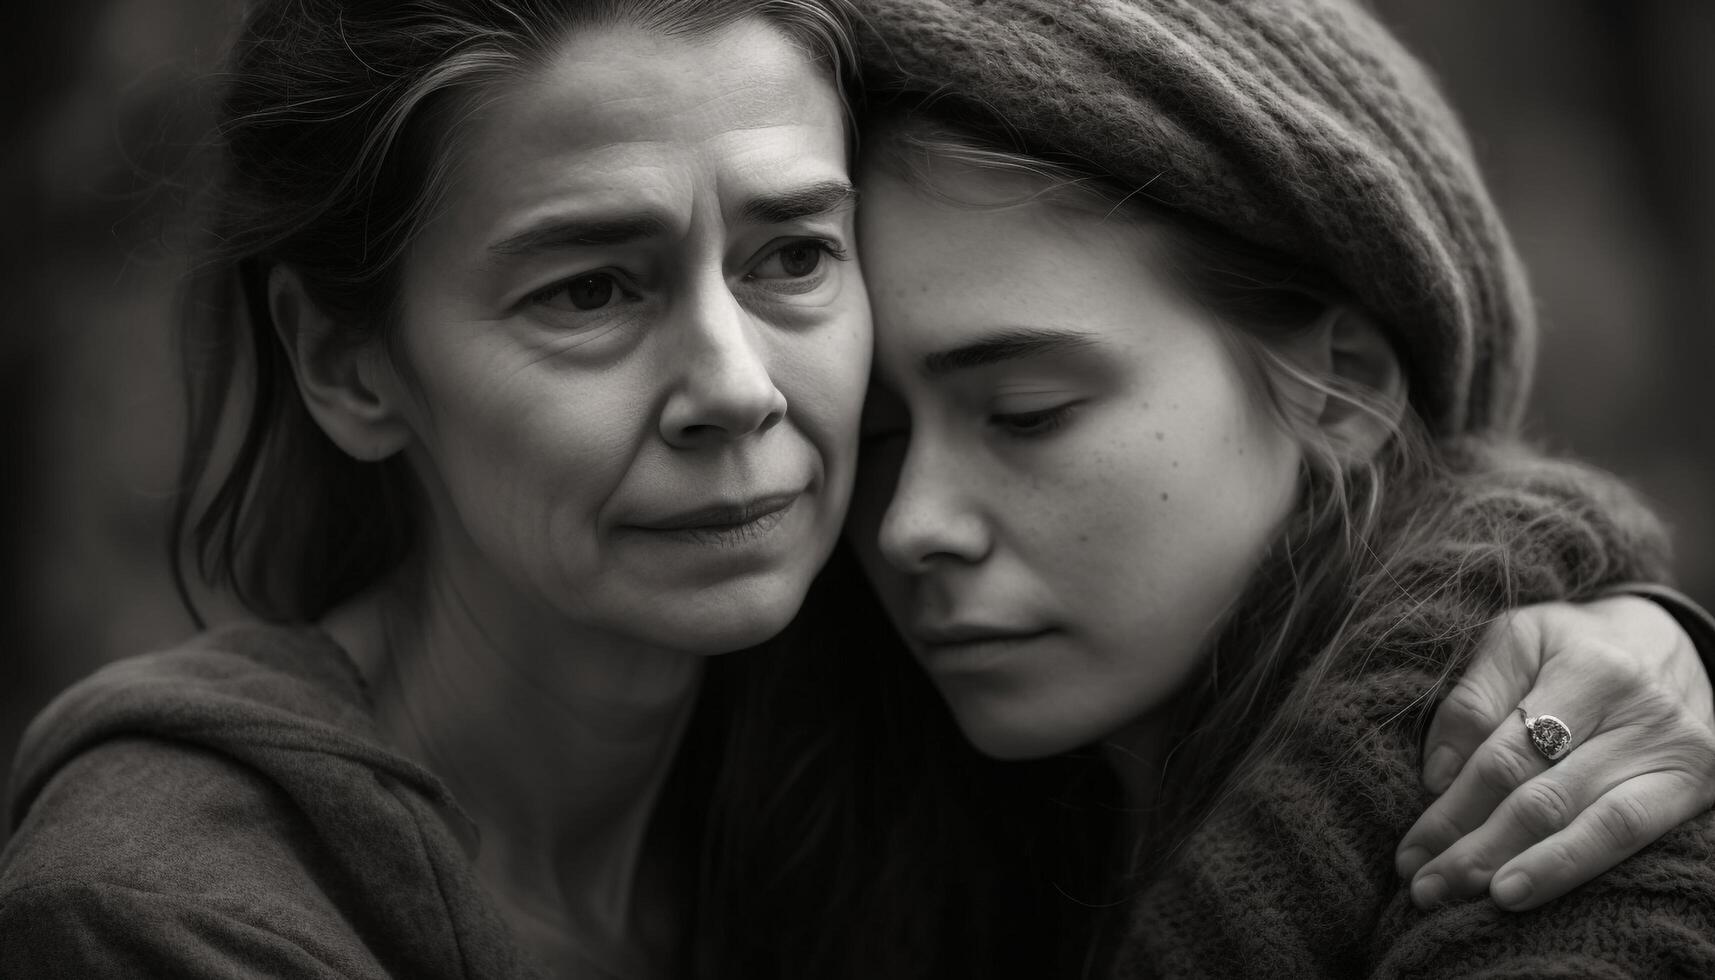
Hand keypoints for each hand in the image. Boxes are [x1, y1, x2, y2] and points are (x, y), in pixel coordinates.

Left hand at [1395, 595, 1714, 909]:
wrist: (1665, 644)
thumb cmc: (1572, 646)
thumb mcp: (1517, 642)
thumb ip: (1474, 698)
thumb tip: (1437, 775)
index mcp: (1587, 668)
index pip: (1506, 753)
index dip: (1453, 806)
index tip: (1411, 846)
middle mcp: (1639, 710)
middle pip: (1541, 797)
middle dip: (1473, 847)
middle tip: (1422, 884)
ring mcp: (1675, 750)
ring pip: (1586, 825)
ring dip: (1518, 868)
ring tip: (1461, 895)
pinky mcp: (1696, 784)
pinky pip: (1627, 838)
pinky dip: (1570, 868)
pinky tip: (1523, 890)